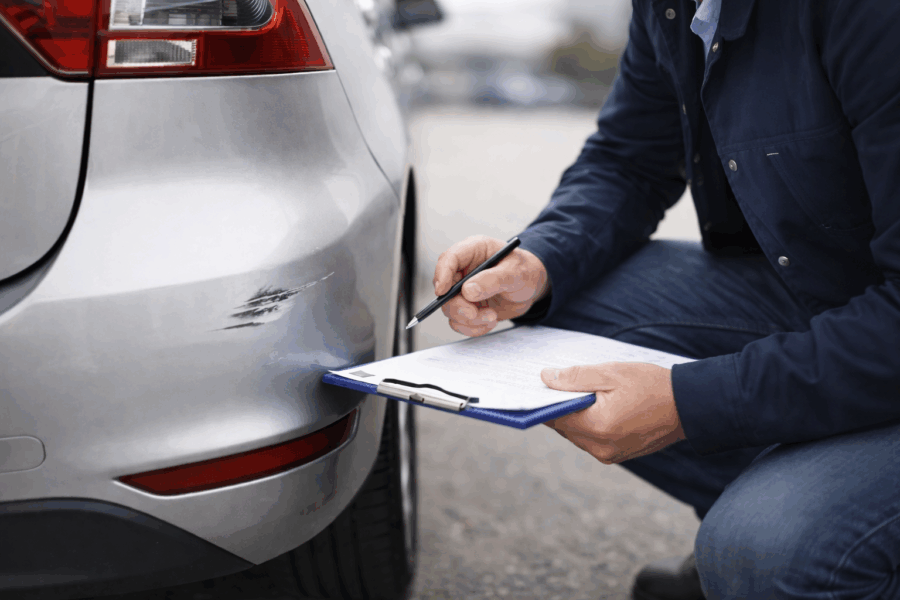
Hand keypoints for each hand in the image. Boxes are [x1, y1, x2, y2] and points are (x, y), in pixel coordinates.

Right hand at [434, 235, 549, 336]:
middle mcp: (464, 270)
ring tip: (492, 317)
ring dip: (469, 319)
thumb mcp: (515, 272)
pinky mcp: (468, 307)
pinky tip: (490, 322)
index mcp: (473, 251)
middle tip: (475, 314)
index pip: (449, 259)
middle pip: (445, 289)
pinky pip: (459, 322)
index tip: (443, 292)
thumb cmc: (526, 271)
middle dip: (459, 306)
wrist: (533, 288)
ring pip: (450, 309)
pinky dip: (473, 327)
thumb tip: (468, 291)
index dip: (441, 274)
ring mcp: (464, 290)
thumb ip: (493, 280)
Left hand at [541, 362, 684, 463]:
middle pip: (564, 428)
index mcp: (597, 427)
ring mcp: (610, 455)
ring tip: (582, 393)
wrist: (689, 406)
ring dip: (575, 416)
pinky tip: (597, 406)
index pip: (553, 418)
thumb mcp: (611, 373)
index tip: (537, 387)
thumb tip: (545, 378)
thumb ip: (575, 377)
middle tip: (559, 384)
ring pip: (577, 435)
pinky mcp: (618, 455)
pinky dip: (589, 424)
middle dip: (559, 407)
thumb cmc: (651, 385)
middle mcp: (600, 447)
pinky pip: (592, 440)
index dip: (542, 402)